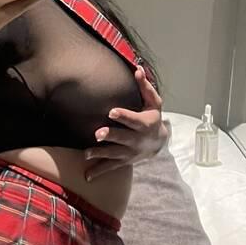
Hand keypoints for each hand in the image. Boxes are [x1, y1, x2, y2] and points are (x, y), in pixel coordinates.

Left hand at [85, 66, 166, 181]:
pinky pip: (111, 167)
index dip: (123, 116)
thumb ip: (145, 87)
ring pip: (115, 154)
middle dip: (111, 136)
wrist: (158, 142)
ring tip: (86, 153)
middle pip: (123, 138)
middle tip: (98, 134)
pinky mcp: (124, 161)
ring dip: (101, 154)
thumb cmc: (152, 117)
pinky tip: (86, 176)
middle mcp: (137, 140)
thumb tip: (137, 68)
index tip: (111, 111)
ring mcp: (130, 153)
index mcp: (144, 124)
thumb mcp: (153, 102)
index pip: (133, 119)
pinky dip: (99, 172)